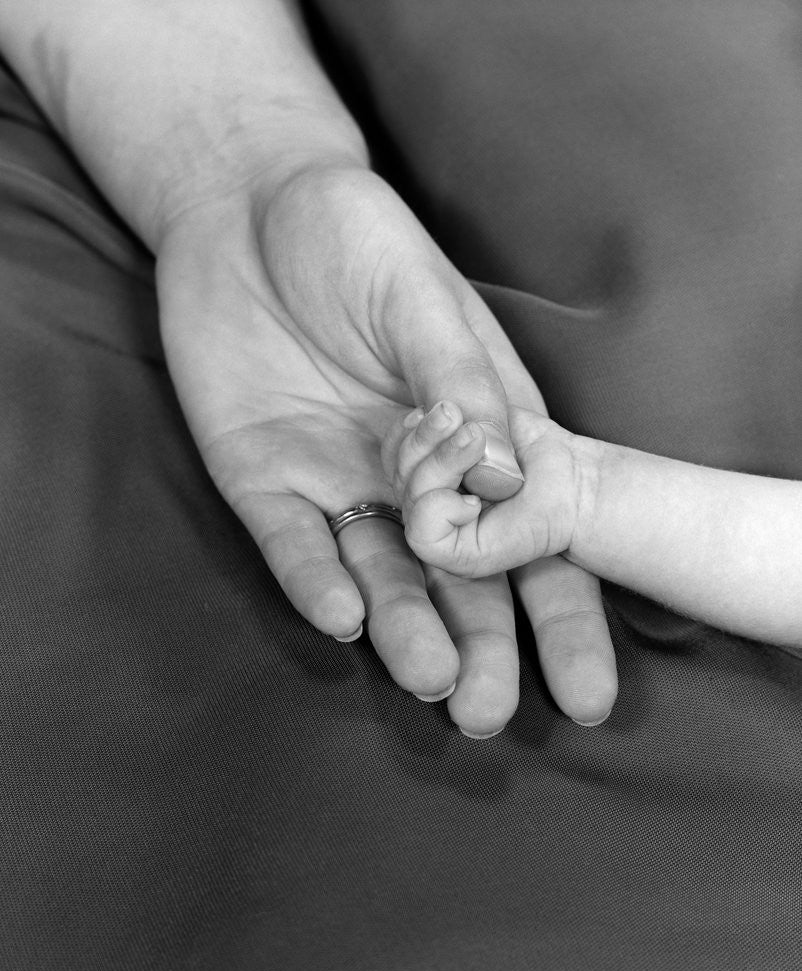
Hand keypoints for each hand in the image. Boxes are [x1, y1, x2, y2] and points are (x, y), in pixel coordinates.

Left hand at [156, 164, 616, 731]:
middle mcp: (415, 477)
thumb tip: (510, 472)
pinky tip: (343, 616)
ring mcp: (338, 482)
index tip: (585, 689)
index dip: (561, 612)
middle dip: (479, 647)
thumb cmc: (351, 235)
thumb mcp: (417, 295)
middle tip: (488, 714)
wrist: (243, 209)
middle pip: (458, 579)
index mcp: (475, 435)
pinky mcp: (263, 480)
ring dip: (405, 628)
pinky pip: (291, 543)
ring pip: (381, 576)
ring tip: (430, 678)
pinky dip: (315, 580)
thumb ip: (458, 381)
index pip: (532, 537)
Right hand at [385, 402, 580, 576]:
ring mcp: (441, 531)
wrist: (575, 477)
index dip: (404, 433)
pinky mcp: (457, 558)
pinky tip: (476, 497)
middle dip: (421, 439)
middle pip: (396, 474)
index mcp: (426, 471)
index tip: (433, 409)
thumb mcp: (474, 405)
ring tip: (475, 440)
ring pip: (409, 499)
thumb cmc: (530, 446)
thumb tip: (417, 431)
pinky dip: (441, 506)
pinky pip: (422, 535)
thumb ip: (440, 407)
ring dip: (439, 462)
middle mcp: (427, 503)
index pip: (391, 458)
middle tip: (456, 415)